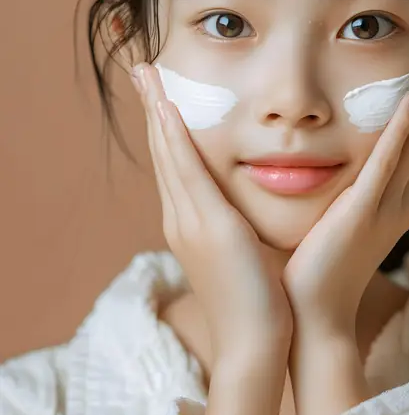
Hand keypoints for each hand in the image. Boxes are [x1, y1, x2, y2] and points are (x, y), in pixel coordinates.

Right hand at [132, 63, 292, 361]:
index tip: (161, 92)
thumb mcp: (244, 252)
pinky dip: (174, 140)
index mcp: (191, 223)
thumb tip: (246, 205)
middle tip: (142, 69)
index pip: (175, 163)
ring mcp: (189, 223)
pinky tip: (169, 110)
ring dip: (157, 111)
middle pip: (163, 152)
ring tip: (147, 75)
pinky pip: (186, 173)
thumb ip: (238, 224)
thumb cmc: (259, 301)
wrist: (256, 344)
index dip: (165, 126)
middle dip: (153, 108)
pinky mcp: (207, 227)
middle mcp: (181, 218)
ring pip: (168, 155)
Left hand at [282, 45, 408, 337]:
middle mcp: (403, 201)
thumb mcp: (345, 220)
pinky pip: (386, 166)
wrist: (313, 315)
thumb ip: (354, 191)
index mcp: (398, 202)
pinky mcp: (363, 212)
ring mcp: (387, 207)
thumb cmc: (321, 268)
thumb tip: (348, 167)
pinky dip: (402, 133)